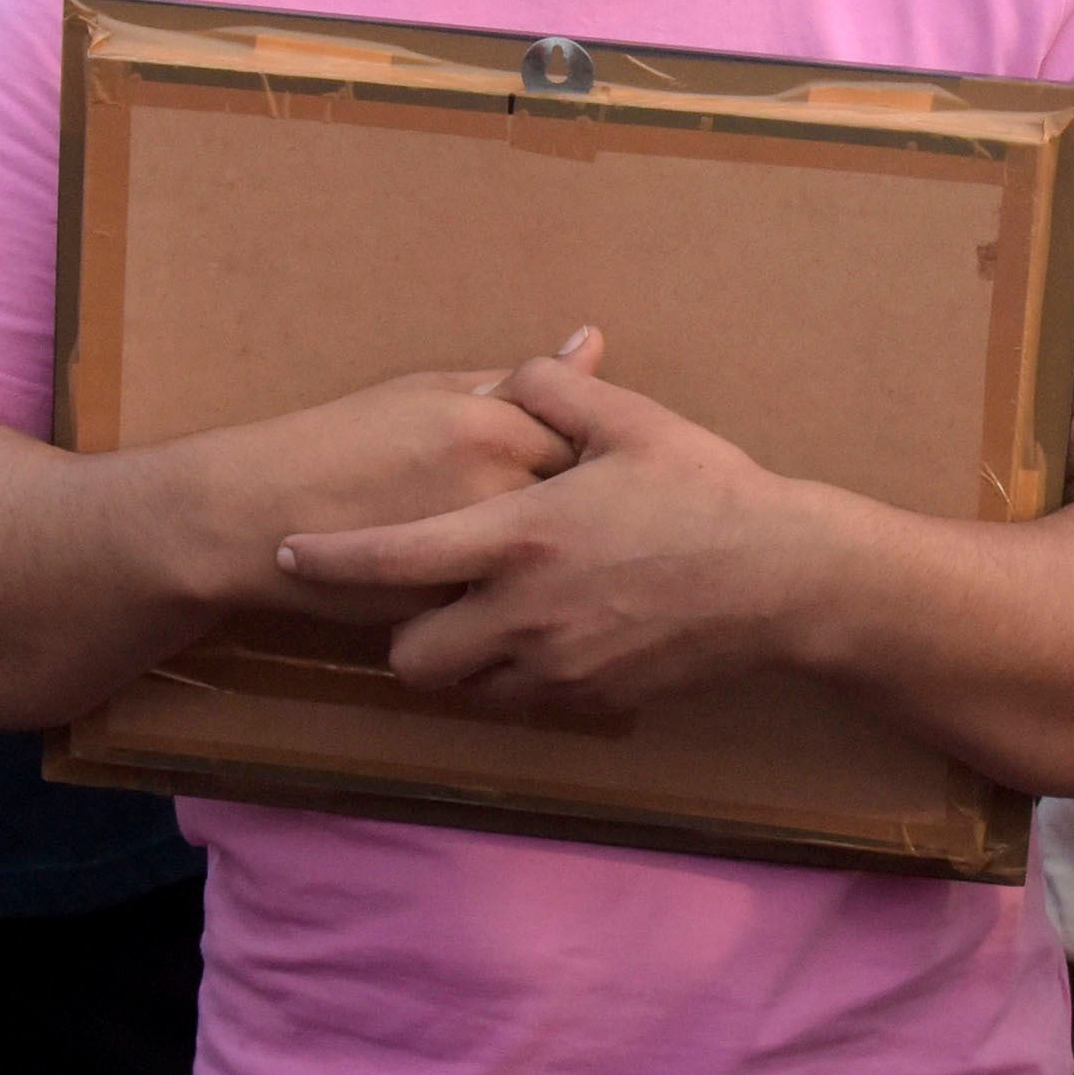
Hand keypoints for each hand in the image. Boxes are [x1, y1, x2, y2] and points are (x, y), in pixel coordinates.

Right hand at [202, 367, 586, 621]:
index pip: (591, 438)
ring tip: (559, 557)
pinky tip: (515, 593)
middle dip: (589, 513)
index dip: (597, 456)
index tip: (594, 467)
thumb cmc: (343, 442)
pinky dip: (522, 601)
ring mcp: (474, 553)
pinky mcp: (452, 608)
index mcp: (491, 422)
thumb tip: (594, 342)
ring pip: (555, 563)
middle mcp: (492, 485)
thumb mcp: (429, 392)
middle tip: (585, 518)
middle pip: (585, 505)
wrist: (256, 515)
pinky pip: (515, 607)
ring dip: (563, 561)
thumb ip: (519, 382)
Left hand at [274, 331, 833, 713]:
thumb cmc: (705, 490)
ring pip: (466, 691)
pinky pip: (527, 703)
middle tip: (428, 599)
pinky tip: (553, 635)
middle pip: (411, 660)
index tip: (289, 550)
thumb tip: (514, 371)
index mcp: (518, 535)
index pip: (391, 559)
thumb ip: (554, 387)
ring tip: (490, 618)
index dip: (328, 559)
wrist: (784, 578)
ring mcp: (560, 668)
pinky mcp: (595, 700)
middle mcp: (524, 614)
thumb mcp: (631, 420)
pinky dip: (520, 678)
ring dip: (462, 662)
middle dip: (403, 635)